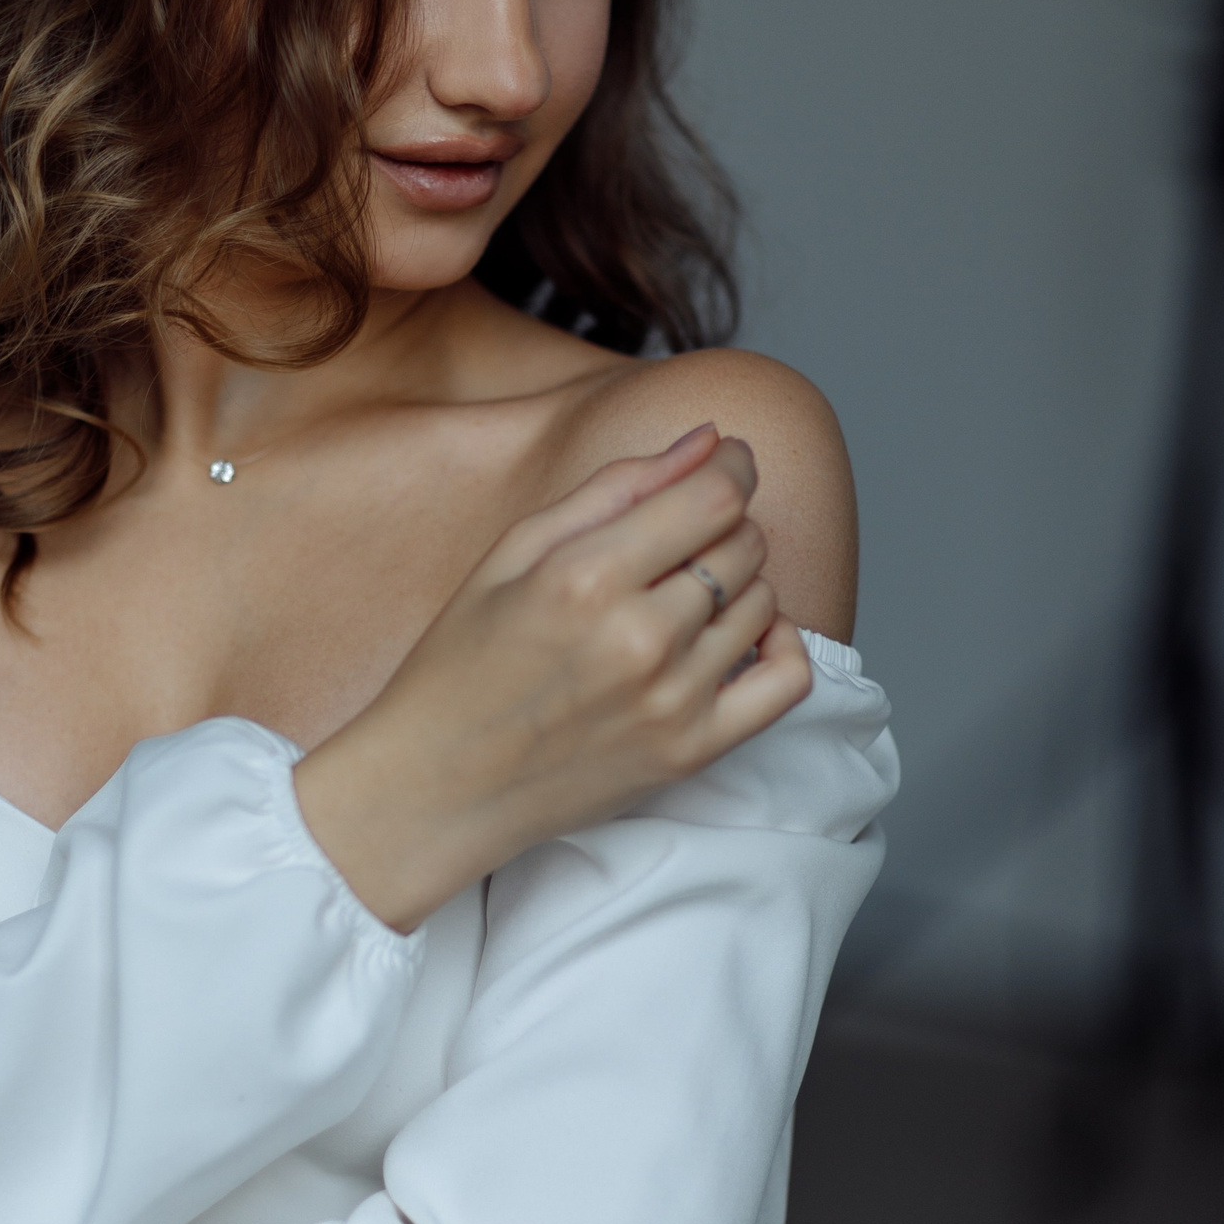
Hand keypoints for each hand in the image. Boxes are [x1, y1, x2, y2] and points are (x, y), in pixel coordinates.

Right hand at [295, 424, 811, 928]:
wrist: (437, 784)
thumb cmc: (462, 663)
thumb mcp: (513, 552)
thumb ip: (615, 488)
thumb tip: (707, 439)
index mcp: (585, 576)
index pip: (715, 495)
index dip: (733, 465)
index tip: (727, 461)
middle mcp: (639, 637)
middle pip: (743, 544)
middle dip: (723, 525)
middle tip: (678, 541)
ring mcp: (671, 698)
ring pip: (765, 601)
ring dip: (739, 583)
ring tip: (683, 597)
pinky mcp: (692, 750)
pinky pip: (787, 680)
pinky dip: (782, 644)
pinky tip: (743, 636)